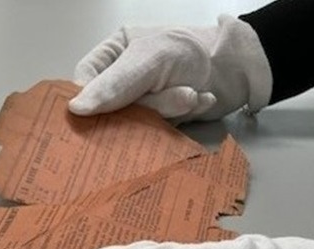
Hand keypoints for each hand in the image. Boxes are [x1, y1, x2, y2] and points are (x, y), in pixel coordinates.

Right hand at [68, 15, 272, 122]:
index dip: (89, 101)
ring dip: (167, 111)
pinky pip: (154, 132)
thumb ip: (115, 84)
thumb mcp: (149, 59)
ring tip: (190, 94)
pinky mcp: (158, 122)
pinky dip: (178, 119)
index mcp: (112, 55)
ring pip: (134, 124)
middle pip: (109, 109)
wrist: (237, 68)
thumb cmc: (190, 51)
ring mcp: (141, 104)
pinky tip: (197, 99)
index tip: (98, 116)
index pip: (84, 82)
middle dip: (142, 107)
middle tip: (171, 98)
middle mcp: (122, 81)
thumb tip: (76, 110)